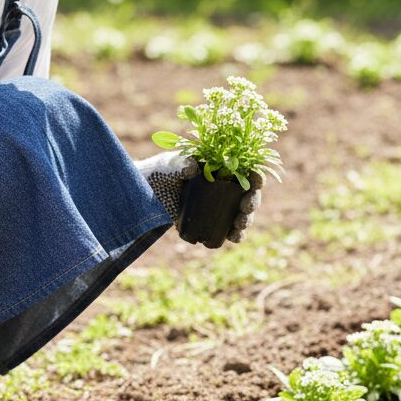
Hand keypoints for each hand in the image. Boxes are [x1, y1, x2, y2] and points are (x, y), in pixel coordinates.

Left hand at [134, 152, 263, 245]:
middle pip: (248, 194)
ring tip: (239, 225)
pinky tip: (233, 237)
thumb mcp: (168, 164)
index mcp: (221, 166)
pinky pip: (229, 230)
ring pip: (242, 214)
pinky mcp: (212, 221)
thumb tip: (193, 170)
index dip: (255, 175)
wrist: (144, 194)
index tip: (256, 182)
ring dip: (246, 220)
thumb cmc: (159, 172)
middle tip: (245, 208)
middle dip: (252, 201)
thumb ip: (180, 163)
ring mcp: (220, 205)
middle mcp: (225, 186)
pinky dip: (234, 235)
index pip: (245, 169)